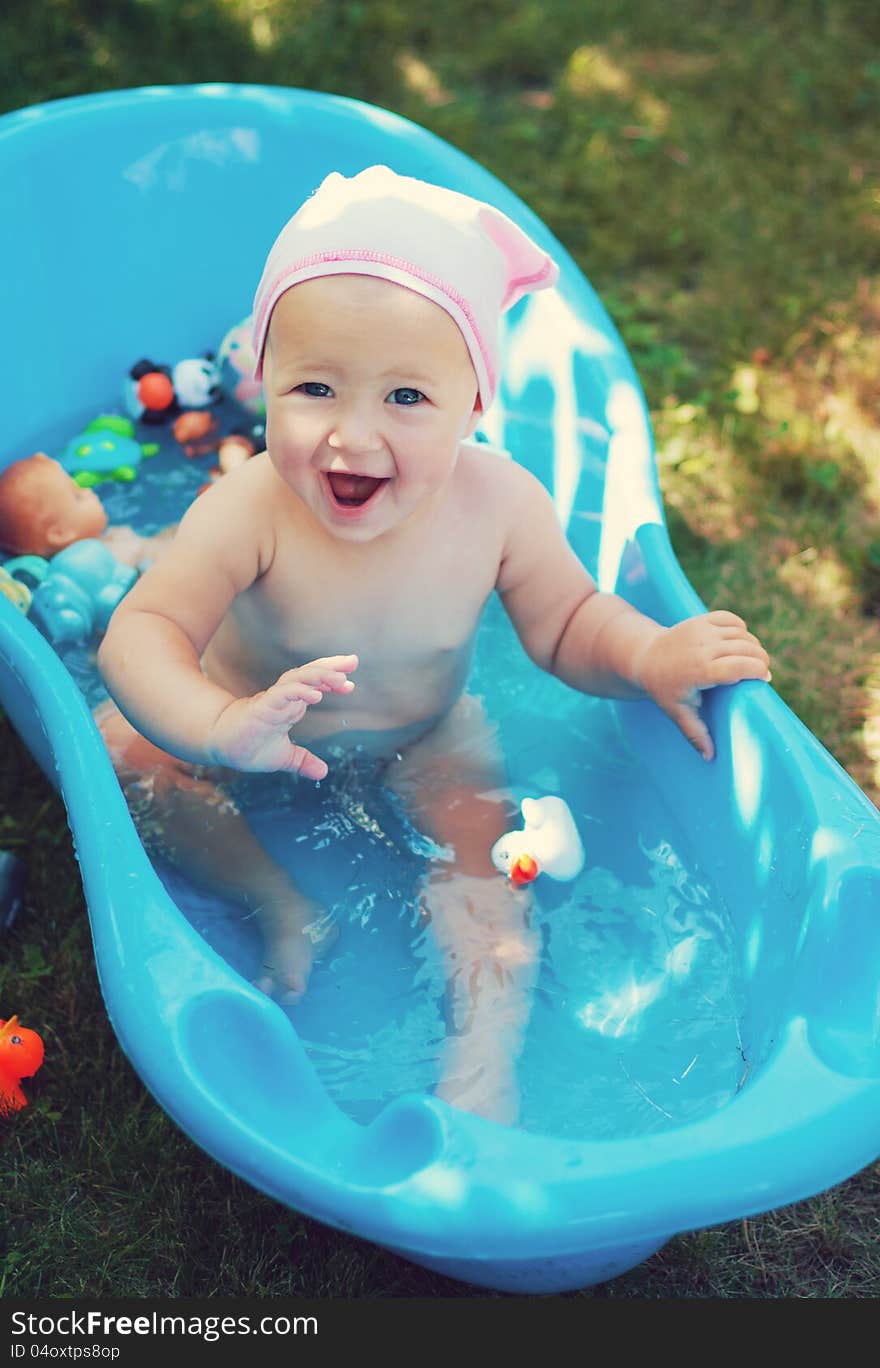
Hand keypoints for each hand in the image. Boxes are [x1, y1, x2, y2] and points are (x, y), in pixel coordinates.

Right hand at [205, 654, 357, 776]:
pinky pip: (282, 695)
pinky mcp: (261, 709)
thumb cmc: (249, 748)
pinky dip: (300, 692)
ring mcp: (273, 701)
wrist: (220, 748)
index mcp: (290, 705)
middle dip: (332, 667)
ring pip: (298, 679)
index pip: (314, 684)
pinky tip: (316, 695)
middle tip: (353, 661)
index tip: (351, 682)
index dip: (331, 679)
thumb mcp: (283, 757)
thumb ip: (302, 762)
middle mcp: (284, 698)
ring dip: (320, 676)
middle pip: (310, 674)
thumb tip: (323, 772)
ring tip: (340, 679)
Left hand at [634, 612, 770, 760]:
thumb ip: (695, 734)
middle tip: (760, 674)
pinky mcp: (701, 619)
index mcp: (700, 671)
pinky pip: (731, 619)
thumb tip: (710, 758)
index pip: (739, 666)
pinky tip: (738, 642)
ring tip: (751, 662)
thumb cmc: (663, 688)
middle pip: (747, 648)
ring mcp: (701, 630)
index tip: (765, 679)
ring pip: (742, 633)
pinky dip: (741, 629)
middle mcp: (703, 647)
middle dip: (761, 661)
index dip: (758, 671)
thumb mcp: (677, 713)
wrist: (645, 657)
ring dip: (753, 646)